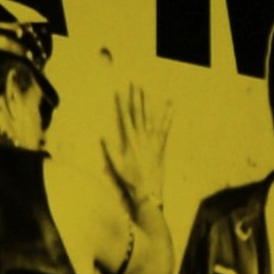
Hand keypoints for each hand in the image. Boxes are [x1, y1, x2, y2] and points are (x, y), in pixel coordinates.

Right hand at [105, 81, 167, 207]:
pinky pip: (165, 128)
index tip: (119, 91)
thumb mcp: (116, 164)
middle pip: (139, 113)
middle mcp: (142, 137)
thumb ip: (109, 149)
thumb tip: (103, 134)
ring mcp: (153, 141)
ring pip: (151, 117)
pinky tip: (171, 106)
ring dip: (150, 102)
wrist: (148, 190)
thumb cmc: (131, 179)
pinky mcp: (161, 146)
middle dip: (136, 97)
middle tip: (135, 83)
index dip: (122, 103)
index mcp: (130, 141)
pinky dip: (168, 117)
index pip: (125, 117)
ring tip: (149, 90)